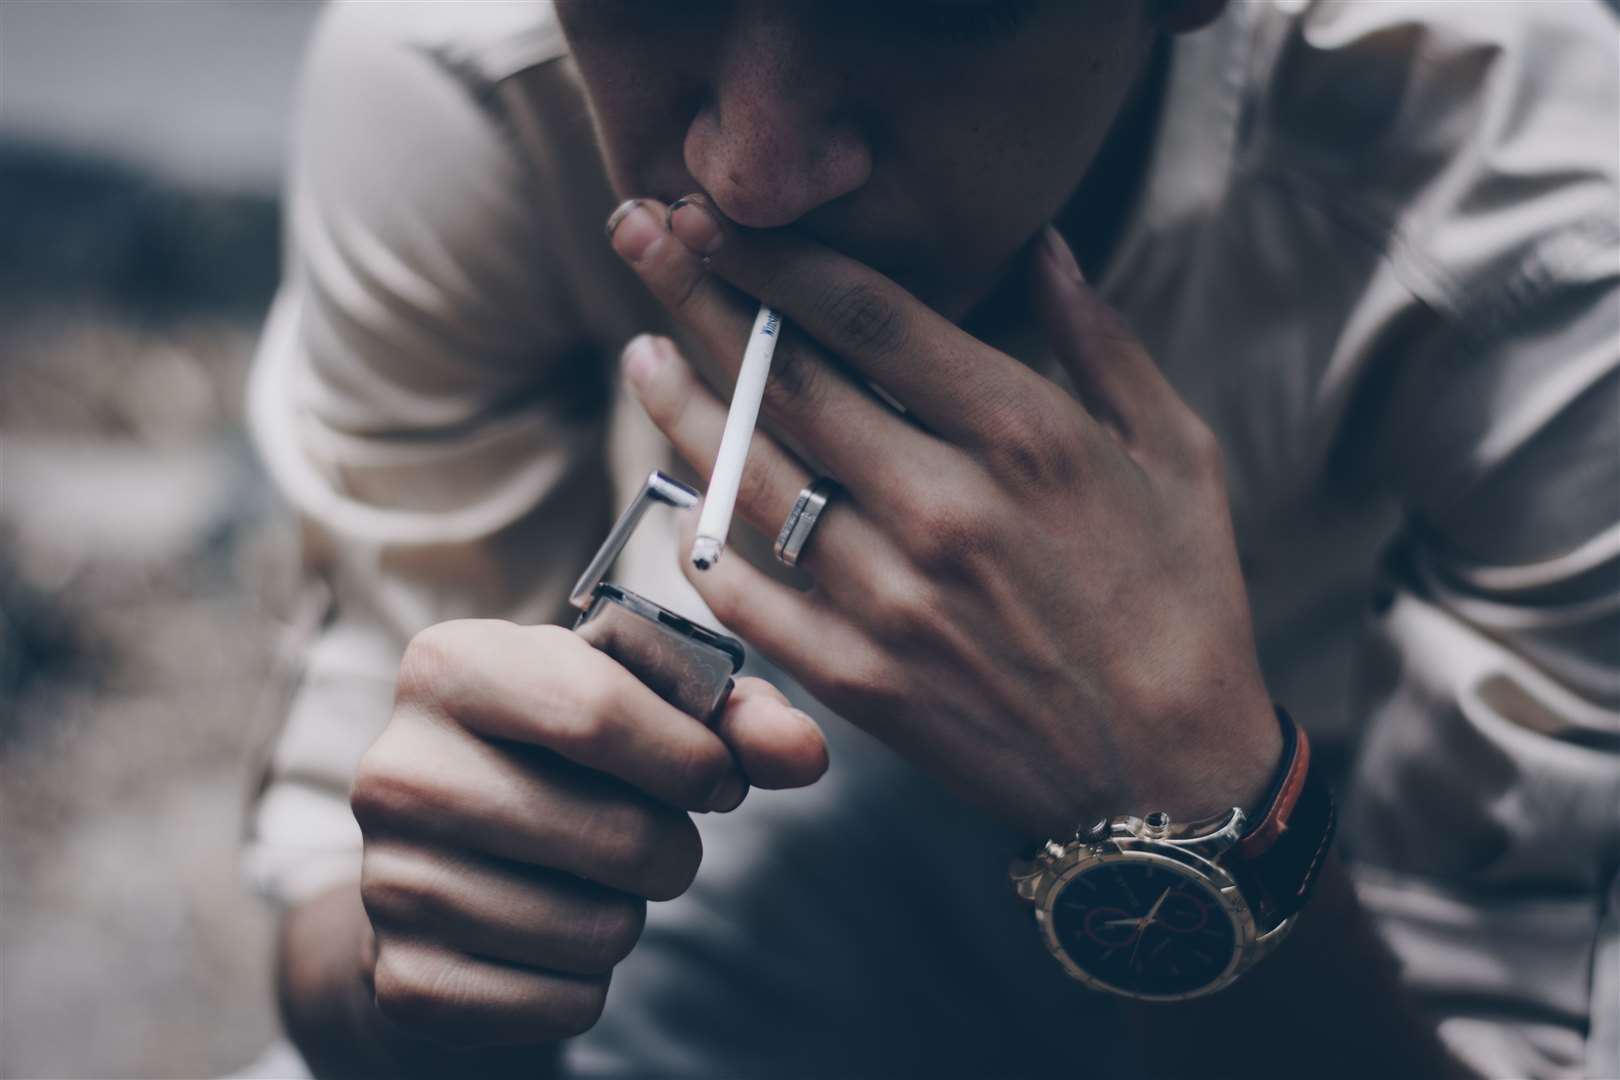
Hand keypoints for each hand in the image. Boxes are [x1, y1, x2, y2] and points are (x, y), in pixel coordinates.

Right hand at [350, 620, 827, 1045]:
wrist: (444, 858)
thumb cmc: (558, 756)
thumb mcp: (634, 706)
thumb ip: (732, 718)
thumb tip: (805, 753)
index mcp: (449, 664)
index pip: (596, 712)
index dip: (692, 758)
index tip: (721, 780)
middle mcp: (396, 769)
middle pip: (616, 833)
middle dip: (672, 846)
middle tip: (651, 836)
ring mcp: (389, 881)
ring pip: (599, 929)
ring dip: (627, 912)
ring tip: (584, 877)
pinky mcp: (406, 980)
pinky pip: (567, 1002)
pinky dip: (586, 979)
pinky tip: (545, 933)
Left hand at [606, 195, 1279, 838]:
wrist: (1169, 777)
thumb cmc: (1184, 601)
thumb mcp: (1176, 452)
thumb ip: (1100, 341)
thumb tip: (1040, 246)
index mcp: (1023, 434)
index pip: (866, 313)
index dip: (776, 255)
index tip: (718, 214)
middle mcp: (943, 506)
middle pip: (787, 381)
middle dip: (701, 298)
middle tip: (640, 239)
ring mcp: (891, 598)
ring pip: (752, 479)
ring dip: (683, 408)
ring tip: (643, 357)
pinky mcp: (859, 680)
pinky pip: (753, 598)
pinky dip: (707, 546)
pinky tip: (682, 502)